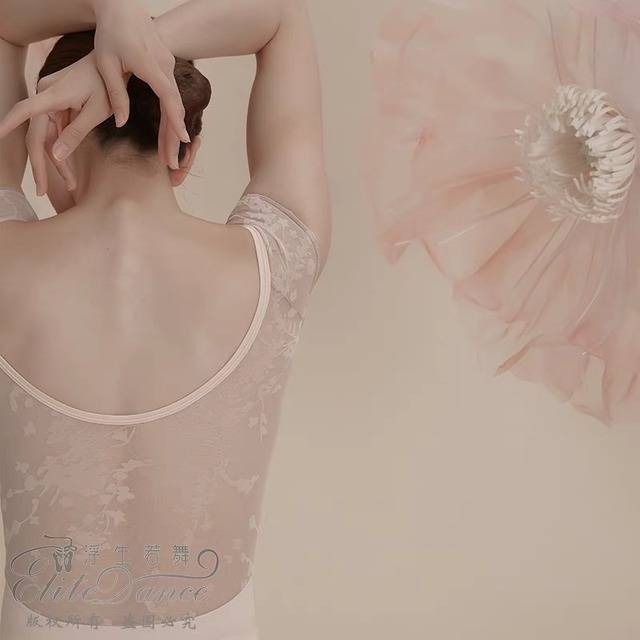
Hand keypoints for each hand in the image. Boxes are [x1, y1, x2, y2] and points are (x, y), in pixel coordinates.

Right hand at [16, 50, 112, 195]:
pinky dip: (63, 150)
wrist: (113, 64)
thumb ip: (76, 134)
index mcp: (53, 95)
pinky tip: (70, 173)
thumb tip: (57, 156)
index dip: (9, 122)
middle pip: (37, 135)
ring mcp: (51, 102)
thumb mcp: (96, 112)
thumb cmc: (108, 85)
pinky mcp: (58, 107)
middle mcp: (46, 96)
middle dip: (41, 165)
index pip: (25, 110)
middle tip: (42, 191)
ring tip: (72, 185)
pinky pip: (56, 133)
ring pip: (48, 138)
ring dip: (57, 163)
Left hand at [91, 0, 189, 167]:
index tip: (183, 141)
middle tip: (173, 163)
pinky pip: (171, 95)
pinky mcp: (166, 66)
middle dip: (173, 137)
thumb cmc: (110, 33)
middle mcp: (165, 66)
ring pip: (174, 103)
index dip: (175, 122)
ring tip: (169, 153)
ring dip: (172, 129)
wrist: (122, 7)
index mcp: (149, 66)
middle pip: (174, 107)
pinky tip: (169, 133)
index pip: (168, 99)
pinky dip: (171, 116)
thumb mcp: (106, 63)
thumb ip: (116, 95)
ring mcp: (168, 66)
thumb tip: (122, 123)